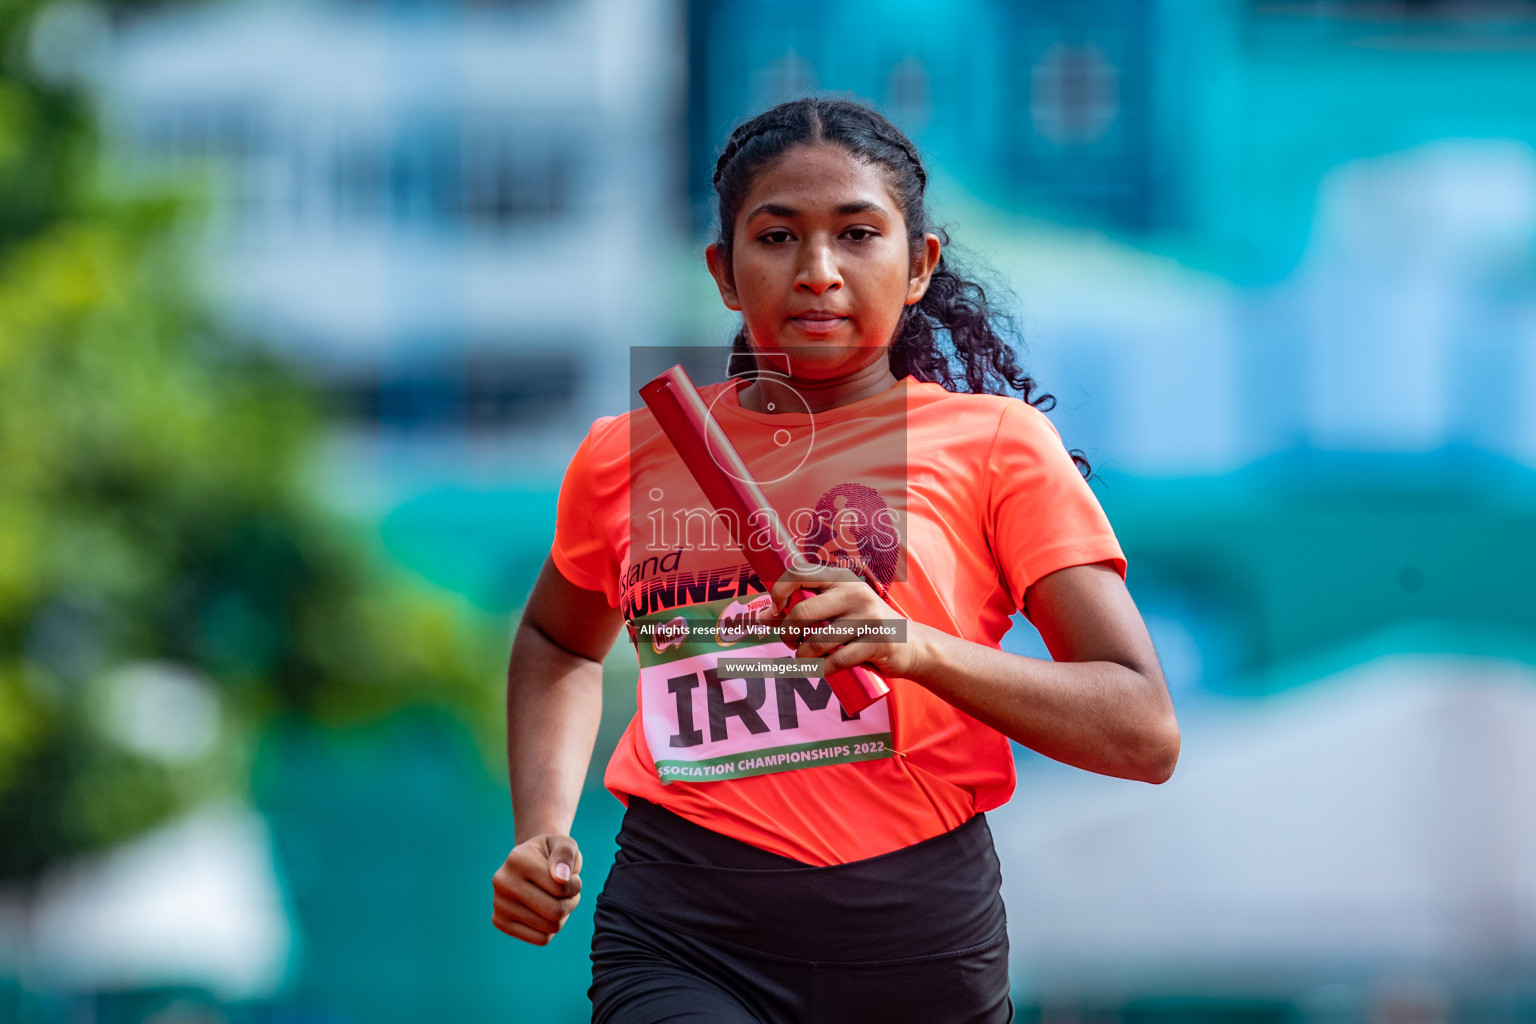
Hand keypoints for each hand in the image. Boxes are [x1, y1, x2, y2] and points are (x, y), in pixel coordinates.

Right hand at [492, 834, 582, 945]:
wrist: (529, 862)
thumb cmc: (552, 854)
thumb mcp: (565, 844)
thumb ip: (565, 854)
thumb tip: (561, 878)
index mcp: (517, 859)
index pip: (560, 887)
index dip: (576, 885)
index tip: (573, 877)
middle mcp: (502, 882)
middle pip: (554, 911)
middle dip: (571, 902)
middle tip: (570, 893)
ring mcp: (498, 903)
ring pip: (550, 927)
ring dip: (563, 915)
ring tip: (559, 900)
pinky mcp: (500, 922)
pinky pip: (541, 939)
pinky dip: (551, 929)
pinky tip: (546, 913)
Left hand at [765, 565, 926, 678]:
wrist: (913, 645)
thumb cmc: (864, 627)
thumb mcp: (838, 611)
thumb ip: (802, 611)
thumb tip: (760, 618)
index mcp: (841, 579)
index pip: (799, 572)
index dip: (778, 591)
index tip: (776, 612)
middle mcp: (855, 592)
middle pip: (802, 611)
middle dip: (787, 633)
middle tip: (791, 643)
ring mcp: (868, 617)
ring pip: (817, 641)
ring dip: (802, 657)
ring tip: (804, 659)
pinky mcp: (878, 642)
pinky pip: (837, 660)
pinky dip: (822, 670)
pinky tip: (821, 670)